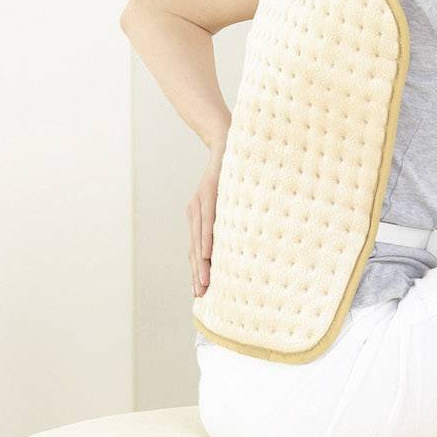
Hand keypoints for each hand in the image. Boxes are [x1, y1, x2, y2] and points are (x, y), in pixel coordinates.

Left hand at [188, 137, 224, 296]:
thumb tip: (241, 241)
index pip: (196, 249)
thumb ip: (228, 218)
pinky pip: (207, 220)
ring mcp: (199, 201)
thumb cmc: (231, 173)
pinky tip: (209, 254)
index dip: (197, 271)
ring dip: (201, 263)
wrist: (225, 140)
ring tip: (205, 282)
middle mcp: (194, 211)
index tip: (200, 293)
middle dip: (197, 274)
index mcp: (198, 216)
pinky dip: (207, 238)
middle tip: (201, 296)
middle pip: (194, 249)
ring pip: (199, 239)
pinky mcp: (208, 192)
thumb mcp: (228, 199)